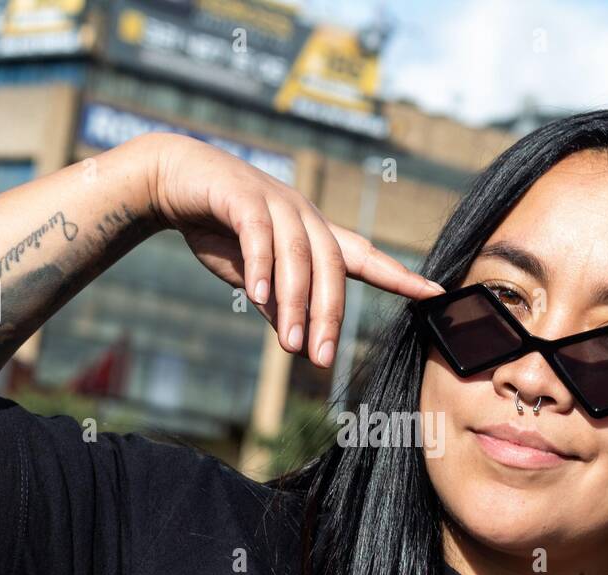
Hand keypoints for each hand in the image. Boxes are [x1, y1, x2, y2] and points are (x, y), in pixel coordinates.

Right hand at [147, 133, 445, 367]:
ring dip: (296, 303)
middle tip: (322, 360)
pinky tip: (256, 296)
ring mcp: (276, 202)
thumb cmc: (220, 229)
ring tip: (291, 343)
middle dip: (330, 316)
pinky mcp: (241, 195)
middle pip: (332, 268)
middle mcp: (304, 215)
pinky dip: (260, 265)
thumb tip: (298, 343)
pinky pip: (259, 234)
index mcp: (315, 235)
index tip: (435, 294)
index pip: (366, 258)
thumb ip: (278, 304)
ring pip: (299, 256)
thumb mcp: (253, 276)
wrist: (173, 180)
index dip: (400, 276)